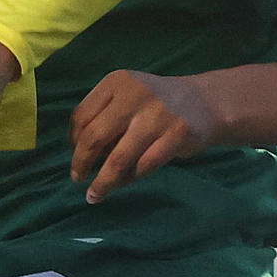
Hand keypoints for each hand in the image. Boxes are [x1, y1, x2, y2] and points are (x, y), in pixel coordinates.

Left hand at [69, 70, 218, 202]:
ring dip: (102, 182)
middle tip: (77, 178)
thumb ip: (104, 117)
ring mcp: (157, 114)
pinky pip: (144, 167)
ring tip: (94, 195)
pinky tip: (123, 183)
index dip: (73, 140)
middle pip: (94, 137)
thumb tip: (79, 154)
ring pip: (118, 158)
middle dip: (81, 163)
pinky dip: (129, 180)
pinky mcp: (177, 134)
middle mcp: (135, 93)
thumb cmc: (155, 105)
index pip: (82, 115)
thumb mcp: (127, 97)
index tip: (73, 155)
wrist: (203, 102)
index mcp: (117, 81)